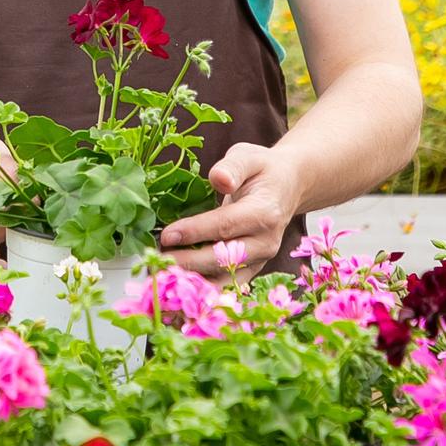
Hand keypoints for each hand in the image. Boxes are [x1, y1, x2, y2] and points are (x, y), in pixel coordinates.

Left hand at [159, 142, 297, 277]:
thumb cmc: (262, 170)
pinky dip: (203, 289)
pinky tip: (179, 287)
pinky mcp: (252, 269)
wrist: (288, 187)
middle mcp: (266, 241)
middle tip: (157, 260)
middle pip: (223, 258)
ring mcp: (261, 260)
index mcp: (264, 212)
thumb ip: (232, 166)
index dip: (194, 232)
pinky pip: (227, 283)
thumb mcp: (248, 156)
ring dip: (194, 281)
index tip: (166, 235)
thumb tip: (219, 178)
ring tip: (164, 275)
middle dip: (188, 262)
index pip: (224, 225)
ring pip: (224, 278)